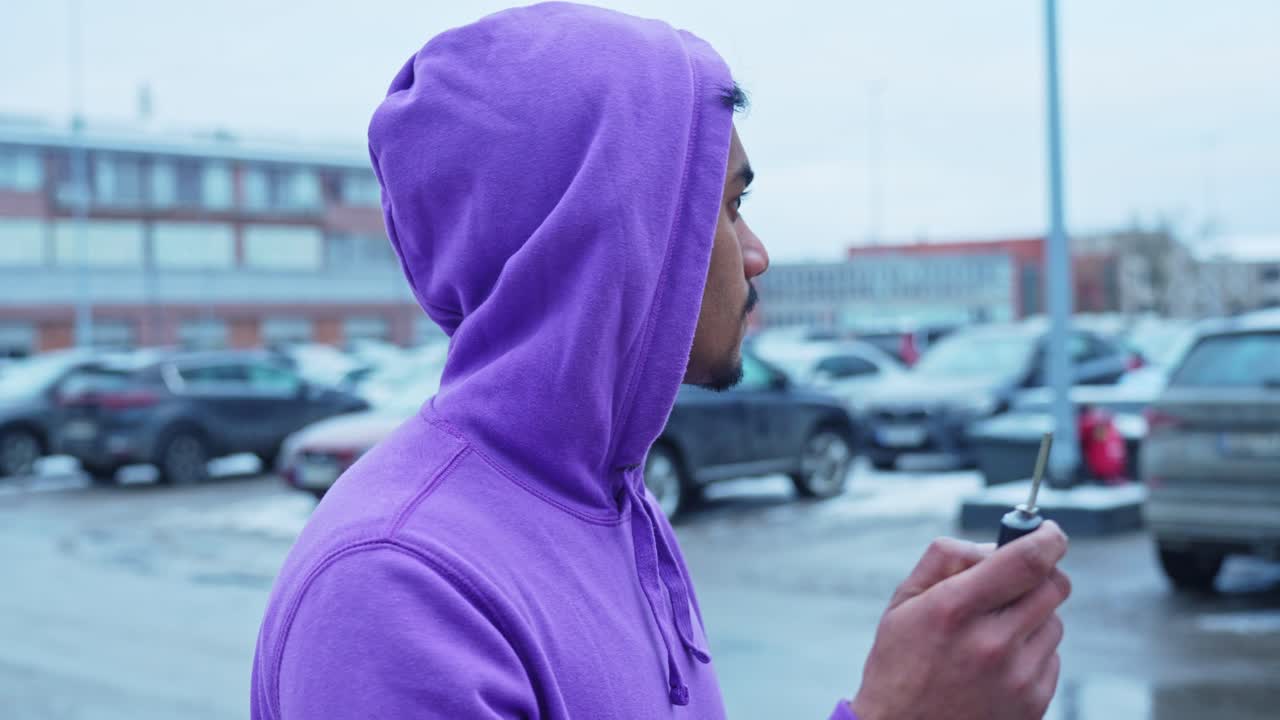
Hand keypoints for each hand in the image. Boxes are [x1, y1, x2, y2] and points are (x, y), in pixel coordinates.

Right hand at [850, 523, 1070, 719]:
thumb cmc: (899, 666)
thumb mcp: (902, 604)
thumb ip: (944, 560)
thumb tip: (991, 546)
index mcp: (954, 610)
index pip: (1026, 561)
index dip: (1047, 538)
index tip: (1049, 532)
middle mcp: (991, 642)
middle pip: (1053, 586)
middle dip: (1041, 573)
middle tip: (1017, 579)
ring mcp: (1017, 676)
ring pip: (1054, 621)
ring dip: (1033, 615)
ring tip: (993, 633)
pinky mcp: (1034, 701)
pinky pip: (1052, 657)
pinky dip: (1032, 651)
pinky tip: (997, 664)